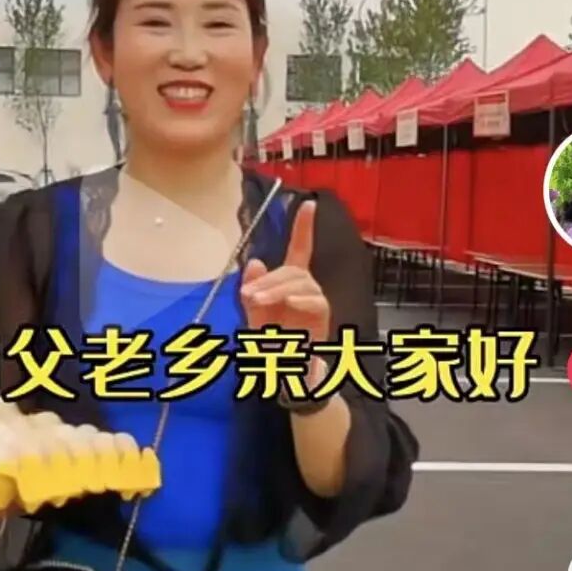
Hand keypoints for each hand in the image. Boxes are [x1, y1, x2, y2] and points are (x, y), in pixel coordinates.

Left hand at [240, 199, 329, 345]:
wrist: (282, 368)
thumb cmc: (270, 337)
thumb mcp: (254, 311)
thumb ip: (252, 288)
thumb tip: (255, 262)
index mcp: (289, 279)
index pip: (299, 247)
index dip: (304, 226)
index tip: (308, 203)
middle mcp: (305, 285)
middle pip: (292, 269)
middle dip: (269, 280)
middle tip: (248, 295)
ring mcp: (315, 299)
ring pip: (300, 283)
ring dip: (276, 290)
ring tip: (258, 302)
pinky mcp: (322, 315)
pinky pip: (316, 301)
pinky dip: (301, 300)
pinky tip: (290, 302)